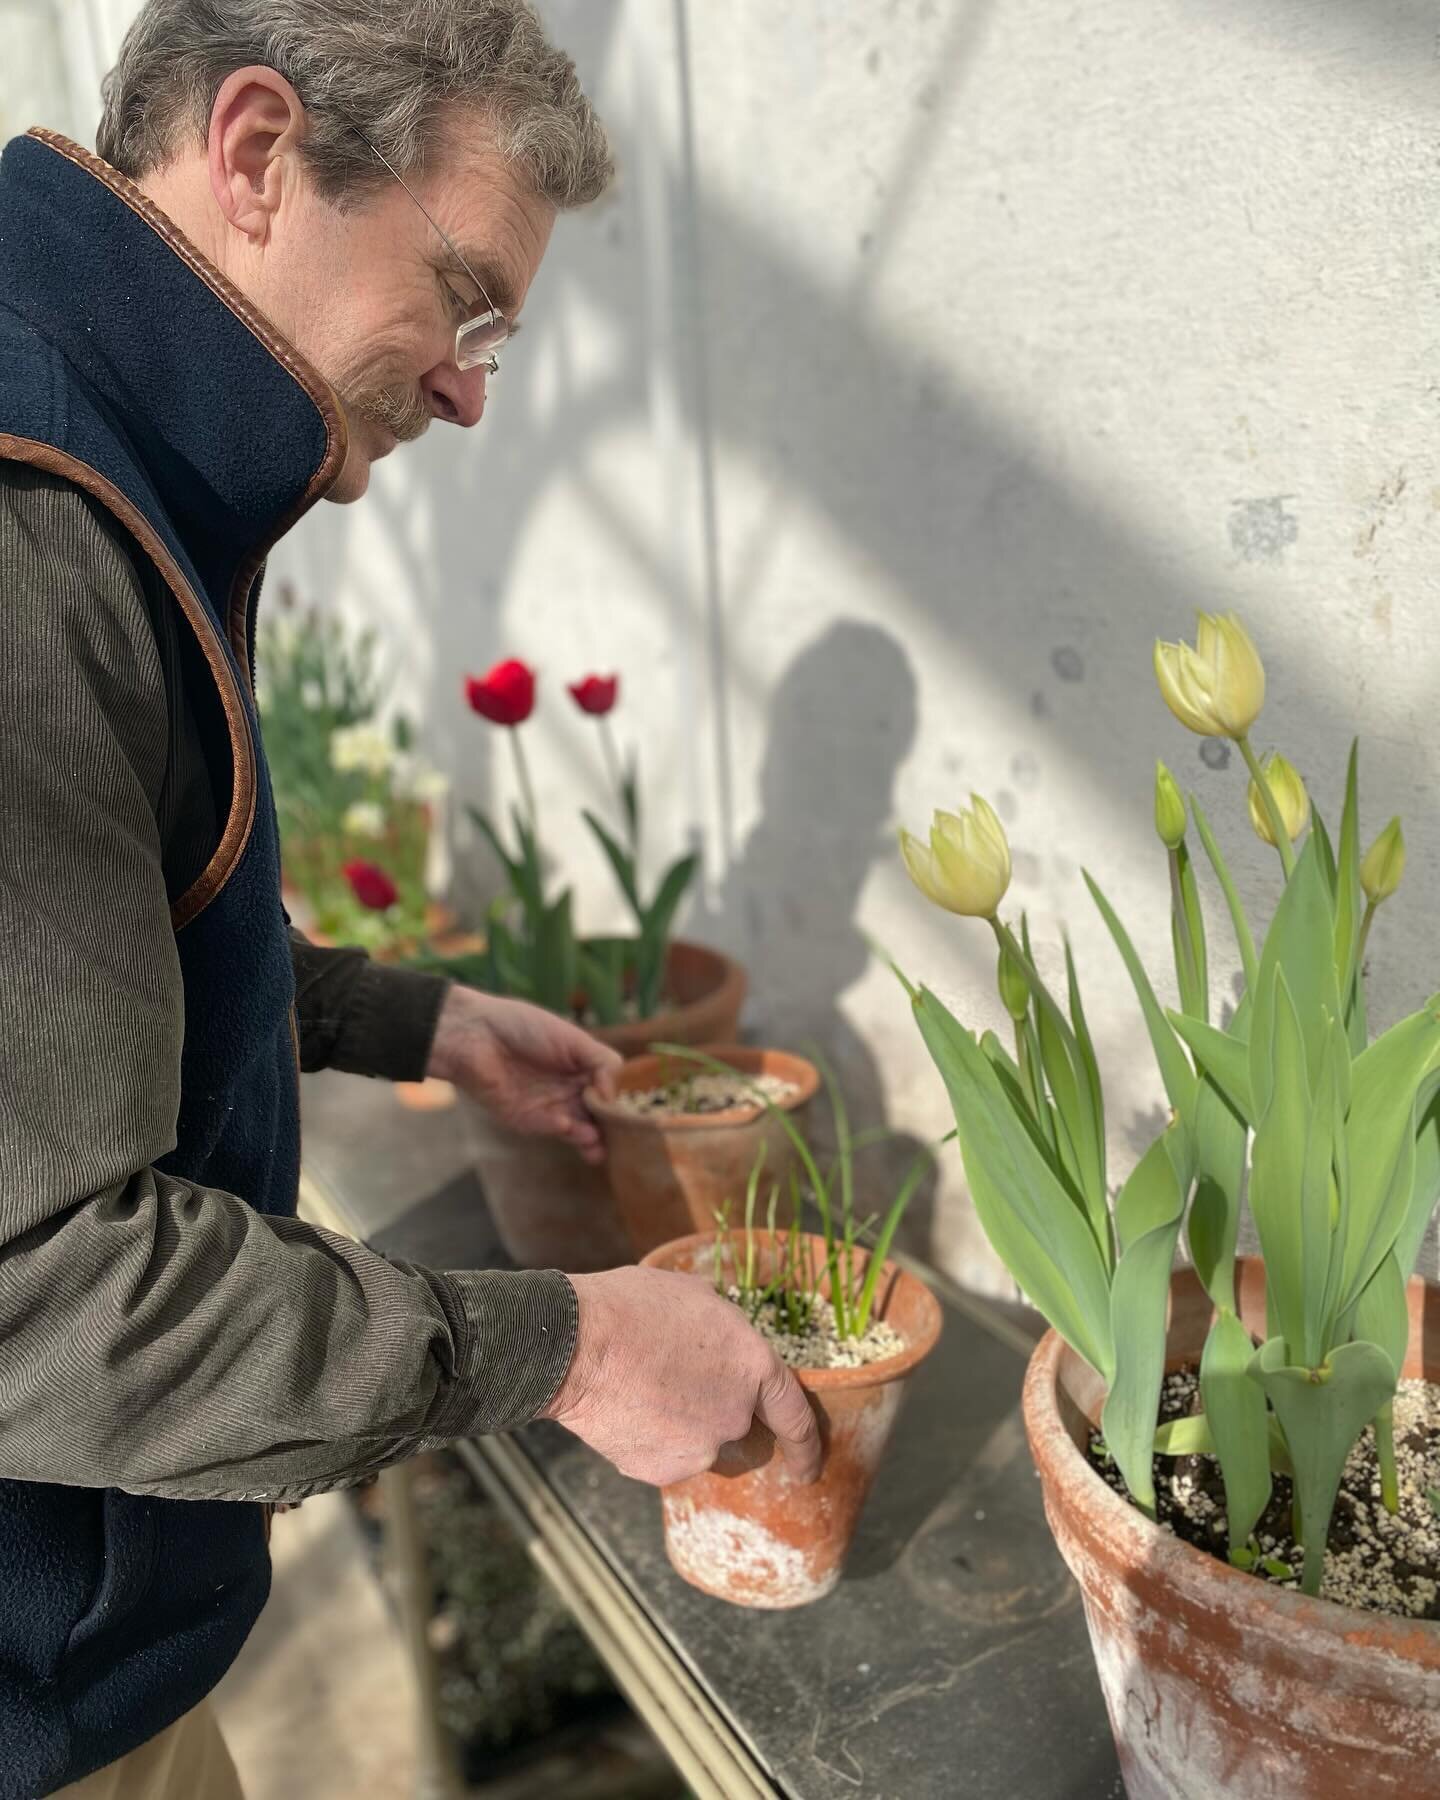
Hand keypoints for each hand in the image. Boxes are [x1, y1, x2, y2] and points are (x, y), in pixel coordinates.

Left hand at [426, 986, 620, 1163]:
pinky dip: (566, 1130)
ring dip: (594, 1138)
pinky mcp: (529, 1120)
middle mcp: (571, 1088)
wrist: (474, 1036)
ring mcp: (552, 1106)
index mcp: (583, 1066)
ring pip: (583, 1130)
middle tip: (623, 1135)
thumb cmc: (522, 1027)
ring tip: (598, 1140)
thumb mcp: (573, 1038)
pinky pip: (556, 1129)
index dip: (623, 1101)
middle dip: (613, 1128)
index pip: (613, 1089)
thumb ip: (602, 1063)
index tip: (635, 1110)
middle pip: (602, 1115)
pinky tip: (567, 1124)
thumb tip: (615, 1095)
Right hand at [541, 1266, 821, 1486]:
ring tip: (642, 1387)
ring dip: (681, 1426)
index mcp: (754, 1368)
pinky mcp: (661, 1471)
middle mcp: (736, 1416)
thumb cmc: (632, 1308)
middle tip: (675, 1382)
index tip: (808, 1467)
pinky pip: (665, 1458)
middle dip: (714, 1411)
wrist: (575, 1346)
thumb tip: (724, 1332)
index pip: (795, 1417)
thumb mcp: (695, 1294)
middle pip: (738, 1427)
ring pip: (698, 1445)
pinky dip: (651, 1441)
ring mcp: (699, 1450)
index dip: (806, 1445)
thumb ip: (725, 1325)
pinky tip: (628, 1408)